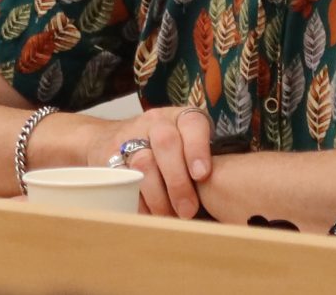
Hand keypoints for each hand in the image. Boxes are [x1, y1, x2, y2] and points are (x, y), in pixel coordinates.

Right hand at [91, 105, 215, 217]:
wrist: (109, 139)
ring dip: (158, 196)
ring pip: (144, 162)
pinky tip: (149, 213)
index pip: (192, 123)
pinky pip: (124, 179)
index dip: (198, 148)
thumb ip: (202, 164)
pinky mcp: (110, 157)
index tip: (202, 175)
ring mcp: (131, 137)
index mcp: (179, 118)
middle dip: (178, 181)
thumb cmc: (164, 153)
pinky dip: (138, 201)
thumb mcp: (185, 147)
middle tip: (187, 211)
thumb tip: (227, 198)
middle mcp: (156, 123)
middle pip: (166, 143)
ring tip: (169, 216)